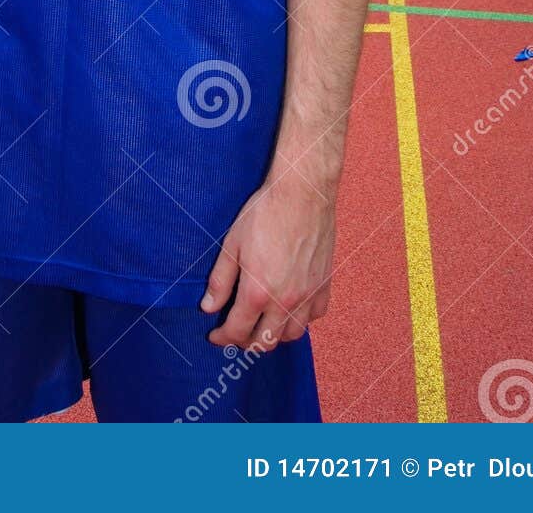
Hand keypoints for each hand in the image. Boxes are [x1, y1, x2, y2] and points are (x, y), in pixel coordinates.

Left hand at [199, 173, 334, 351]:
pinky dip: (300, 319)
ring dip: (274, 334)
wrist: (302, 192)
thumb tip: (208, 308)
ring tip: (262, 322)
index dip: (222, 338)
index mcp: (258, 292)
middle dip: (245, 341)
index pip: (237, 331)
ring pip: (291, 335)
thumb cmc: (264, 213)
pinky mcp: (324, 285)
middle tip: (235, 330)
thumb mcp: (232, 244)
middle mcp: (285, 302)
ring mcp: (308, 296)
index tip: (214, 334)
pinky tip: (290, 308)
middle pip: (264, 341)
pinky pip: (314, 317)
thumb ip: (220, 281)